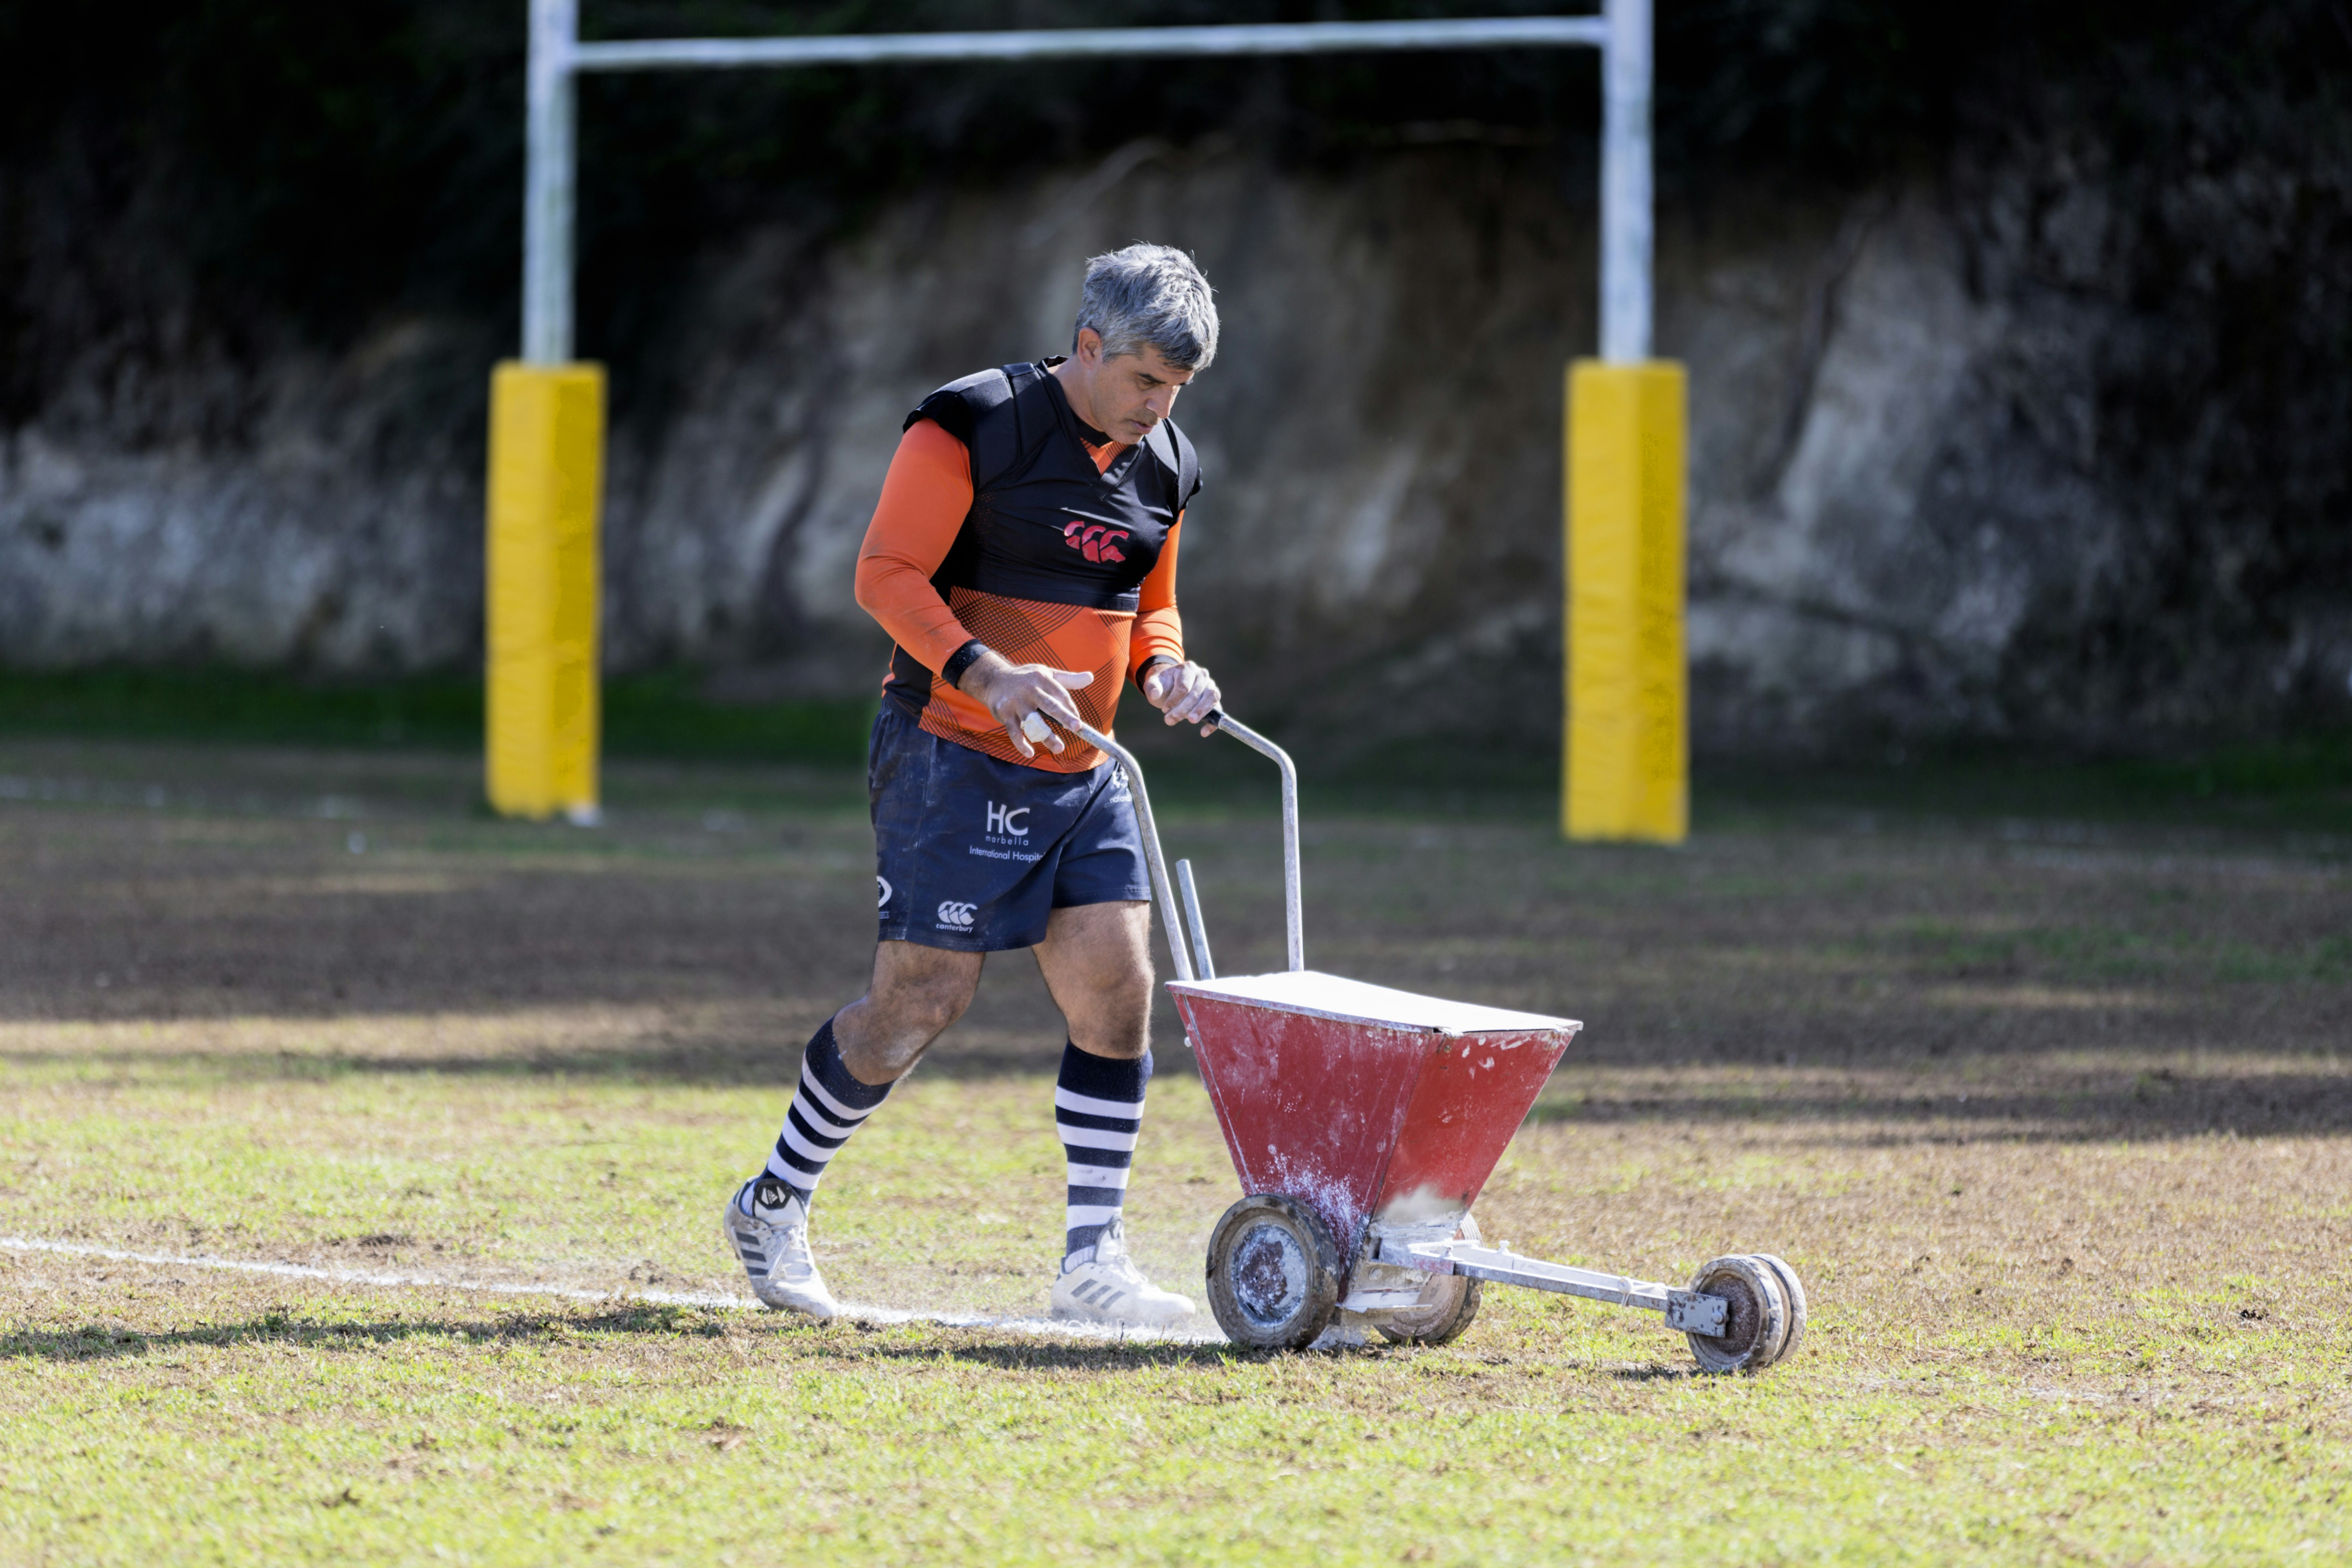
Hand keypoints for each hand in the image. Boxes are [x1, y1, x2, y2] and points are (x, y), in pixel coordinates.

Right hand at [959, 648, 1095, 758]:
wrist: (994, 679)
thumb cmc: (1026, 679)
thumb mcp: (1047, 674)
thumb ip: (1068, 679)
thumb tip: (1091, 677)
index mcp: (1042, 678)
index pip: (1060, 695)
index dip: (1071, 709)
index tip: (1079, 724)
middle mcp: (1029, 689)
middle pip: (1050, 705)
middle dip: (1064, 717)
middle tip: (1077, 728)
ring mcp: (1016, 702)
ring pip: (1033, 722)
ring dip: (1046, 736)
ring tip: (1059, 748)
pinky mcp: (1004, 713)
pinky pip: (1014, 732)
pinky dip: (1021, 744)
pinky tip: (1030, 753)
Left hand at [1141, 658, 1220, 735]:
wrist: (1171, 686)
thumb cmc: (1164, 685)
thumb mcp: (1154, 684)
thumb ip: (1152, 687)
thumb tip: (1154, 694)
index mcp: (1187, 668)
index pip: (1184, 686)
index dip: (1174, 700)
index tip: (1164, 709)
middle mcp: (1202, 675)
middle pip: (1196, 693)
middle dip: (1182, 709)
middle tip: (1169, 720)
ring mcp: (1210, 686)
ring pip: (1211, 697)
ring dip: (1201, 711)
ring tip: (1191, 721)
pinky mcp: (1214, 698)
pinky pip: (1218, 709)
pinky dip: (1213, 722)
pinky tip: (1203, 732)